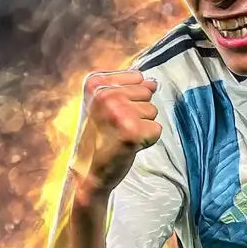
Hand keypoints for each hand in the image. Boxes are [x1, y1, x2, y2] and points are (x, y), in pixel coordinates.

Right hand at [68, 70, 161, 198]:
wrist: (88, 170)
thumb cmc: (99, 136)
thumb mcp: (104, 104)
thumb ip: (128, 87)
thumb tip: (153, 82)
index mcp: (95, 83)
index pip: (137, 77)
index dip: (132, 97)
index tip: (113, 112)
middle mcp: (105, 94)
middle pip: (147, 92)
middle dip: (139, 111)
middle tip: (118, 126)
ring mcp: (118, 112)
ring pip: (153, 110)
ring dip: (143, 125)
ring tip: (122, 135)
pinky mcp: (131, 131)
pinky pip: (157, 129)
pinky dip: (148, 140)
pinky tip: (129, 145)